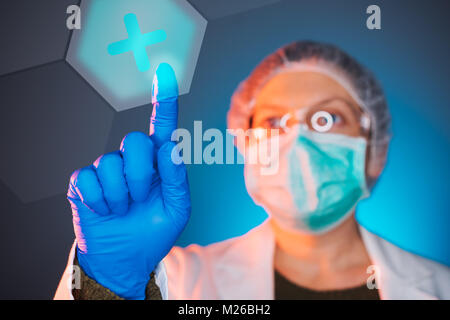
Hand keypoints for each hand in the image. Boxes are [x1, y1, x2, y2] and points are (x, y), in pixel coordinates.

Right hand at [67, 63, 189, 299]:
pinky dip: (100, 202)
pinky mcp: (83, 182)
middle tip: (141, 198)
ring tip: (124, 209)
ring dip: (121, 195)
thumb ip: (177, 178)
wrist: (126, 257)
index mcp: (159, 163)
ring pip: (110, 164)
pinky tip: (106, 211)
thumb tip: (172, 147)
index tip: (165, 72)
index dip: (164, 99)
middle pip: (134, 142)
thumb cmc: (154, 230)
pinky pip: (89, 180)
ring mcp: (106, 169)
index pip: (162, 126)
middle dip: (140, 175)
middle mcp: (132, 159)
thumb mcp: (177, 208)